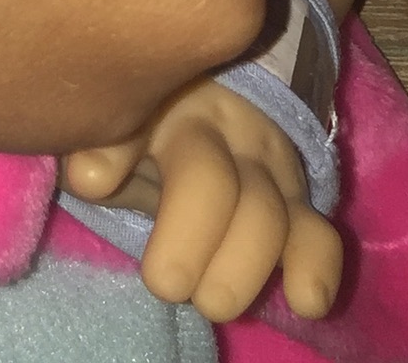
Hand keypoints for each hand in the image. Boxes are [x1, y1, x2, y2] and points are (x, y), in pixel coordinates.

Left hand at [64, 80, 342, 321]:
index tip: (89, 181)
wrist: (210, 104)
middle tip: (164, 284)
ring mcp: (263, 162)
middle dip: (188, 238)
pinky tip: (303, 302)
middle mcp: (213, 126)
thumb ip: (100, 150)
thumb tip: (90, 176)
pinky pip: (318, 233)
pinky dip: (316, 268)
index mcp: (153, 103)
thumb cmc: (142, 129)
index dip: (112, 154)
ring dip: (240, 267)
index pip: (132, 125)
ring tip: (213, 304)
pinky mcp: (298, 202)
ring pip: (265, 213)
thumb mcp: (110, 133)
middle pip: (208, 179)